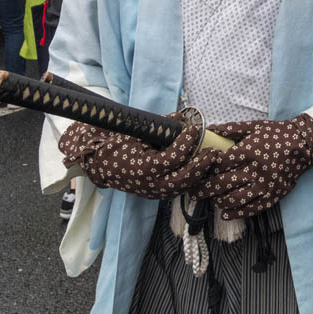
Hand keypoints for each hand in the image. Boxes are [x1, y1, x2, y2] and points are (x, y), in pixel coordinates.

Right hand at [58, 116, 215, 199]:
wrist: (98, 165)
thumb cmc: (115, 145)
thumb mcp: (134, 132)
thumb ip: (159, 126)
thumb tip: (182, 118)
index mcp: (143, 168)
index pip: (173, 158)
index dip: (186, 143)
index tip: (194, 129)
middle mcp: (150, 184)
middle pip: (184, 178)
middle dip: (201, 164)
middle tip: (213, 151)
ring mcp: (154, 192)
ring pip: (183, 187)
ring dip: (199, 174)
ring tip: (210, 160)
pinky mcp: (156, 195)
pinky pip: (178, 189)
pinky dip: (190, 180)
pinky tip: (198, 168)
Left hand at [196, 115, 312, 220]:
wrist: (304, 144)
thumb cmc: (277, 134)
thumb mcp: (254, 127)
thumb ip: (231, 130)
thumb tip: (210, 130)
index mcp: (248, 151)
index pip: (220, 164)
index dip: (206, 169)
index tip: (198, 172)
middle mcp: (255, 169)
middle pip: (223, 183)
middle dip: (205, 189)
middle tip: (195, 192)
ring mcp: (264, 185)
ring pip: (235, 199)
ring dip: (219, 202)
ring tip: (212, 201)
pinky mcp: (273, 196)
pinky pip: (251, 209)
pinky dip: (236, 214)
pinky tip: (226, 214)